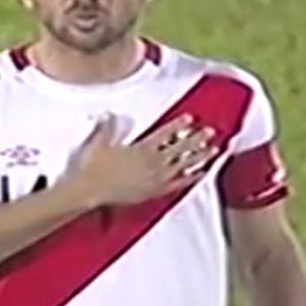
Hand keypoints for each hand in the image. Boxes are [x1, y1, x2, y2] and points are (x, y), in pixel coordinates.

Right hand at [70, 113, 218, 208]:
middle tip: (211, 131)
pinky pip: (178, 184)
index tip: (190, 118)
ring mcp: (156, 178)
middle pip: (179, 148)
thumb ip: (107, 128)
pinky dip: (191, 178)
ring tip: (214, 150)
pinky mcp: (155, 191)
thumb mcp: (99, 143)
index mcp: (141, 148)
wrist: (91, 191)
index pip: (164, 133)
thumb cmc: (94, 167)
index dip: (177, 125)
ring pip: (183, 165)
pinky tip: (202, 173)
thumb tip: (110, 114)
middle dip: (196, 139)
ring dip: (199, 156)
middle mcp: (153, 162)